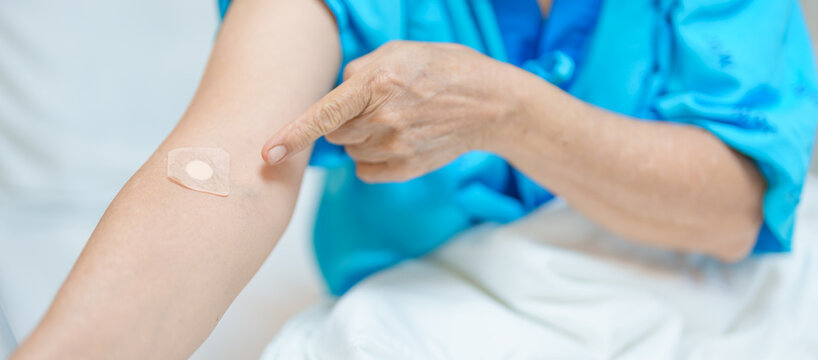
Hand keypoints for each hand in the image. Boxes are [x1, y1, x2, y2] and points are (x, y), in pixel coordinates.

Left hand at [261, 40, 522, 181]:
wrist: (489, 104)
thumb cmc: (444, 69)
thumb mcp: (400, 51)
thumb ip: (359, 71)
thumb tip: (335, 99)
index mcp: (377, 82)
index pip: (324, 114)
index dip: (292, 134)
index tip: (266, 153)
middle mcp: (384, 118)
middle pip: (334, 132)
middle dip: (343, 120)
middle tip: (374, 105)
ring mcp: (396, 147)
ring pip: (349, 151)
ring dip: (358, 138)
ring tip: (393, 120)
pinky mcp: (406, 168)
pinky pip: (366, 170)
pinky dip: (370, 158)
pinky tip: (395, 141)